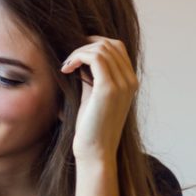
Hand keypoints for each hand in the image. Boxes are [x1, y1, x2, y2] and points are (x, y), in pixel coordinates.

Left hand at [61, 36, 137, 163]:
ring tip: (65, 67)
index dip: (93, 44)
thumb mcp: (92, 96)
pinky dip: (77, 57)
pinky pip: (95, 58)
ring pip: (101, 48)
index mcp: (130, 81)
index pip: (116, 47)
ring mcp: (122, 83)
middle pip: (110, 44)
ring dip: (78, 52)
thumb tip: (80, 59)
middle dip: (85, 46)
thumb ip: (91, 77)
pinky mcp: (108, 88)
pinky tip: (66, 69)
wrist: (95, 151)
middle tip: (68, 61)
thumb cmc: (90, 127)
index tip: (75, 57)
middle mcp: (130, 80)